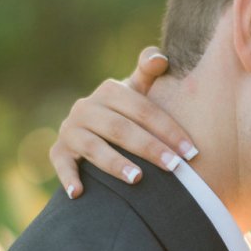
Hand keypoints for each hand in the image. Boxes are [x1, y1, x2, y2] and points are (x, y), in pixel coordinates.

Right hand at [49, 48, 198, 197]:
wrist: (93, 125)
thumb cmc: (128, 111)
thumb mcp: (137, 91)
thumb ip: (148, 73)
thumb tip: (160, 58)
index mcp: (110, 91)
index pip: (143, 110)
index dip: (168, 129)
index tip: (191, 151)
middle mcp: (86, 107)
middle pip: (120, 129)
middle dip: (149, 148)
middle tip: (174, 167)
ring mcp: (71, 129)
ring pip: (93, 147)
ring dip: (114, 164)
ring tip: (138, 179)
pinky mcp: (58, 150)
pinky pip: (60, 163)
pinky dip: (67, 177)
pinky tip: (78, 193)